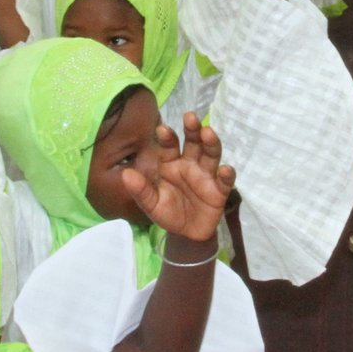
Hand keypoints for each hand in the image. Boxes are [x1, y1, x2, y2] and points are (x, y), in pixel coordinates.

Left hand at [124, 114, 233, 243]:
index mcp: (171, 164)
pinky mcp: (219, 190)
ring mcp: (206, 175)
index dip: (167, 137)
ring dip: (211, 143)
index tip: (162, 129)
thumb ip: (141, 190)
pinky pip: (224, 180)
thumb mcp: (151, 204)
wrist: (186, 234)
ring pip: (211, 155)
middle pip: (193, 143)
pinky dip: (226, 174)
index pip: (169, 146)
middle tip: (191, 117)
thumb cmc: (167, 212)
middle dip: (193, 130)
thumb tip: (126, 174)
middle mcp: (190, 164)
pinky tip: (225, 169)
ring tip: (208, 133)